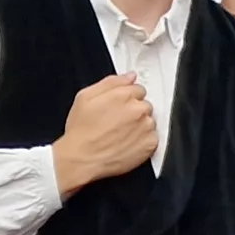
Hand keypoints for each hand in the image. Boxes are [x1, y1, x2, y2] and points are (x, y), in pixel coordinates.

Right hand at [52, 74, 156, 193]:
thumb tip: (129, 76)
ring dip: (140, 125)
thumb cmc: (81, 130)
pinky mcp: (150, 144)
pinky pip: (152, 137)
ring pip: (149, 121)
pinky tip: (127, 143)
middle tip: (117, 122)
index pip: (138, 89)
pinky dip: (143, 140)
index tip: (119, 107)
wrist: (82, 158)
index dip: (127, 98)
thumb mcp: (85, 97)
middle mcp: (138, 109)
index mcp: (123, 95)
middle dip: (134, 111)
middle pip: (145, 104)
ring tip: (120, 134)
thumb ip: (110, 82)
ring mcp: (146, 127)